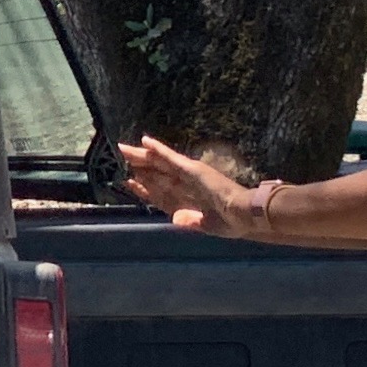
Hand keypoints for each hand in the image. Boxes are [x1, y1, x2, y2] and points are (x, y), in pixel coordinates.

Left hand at [120, 133, 259, 237]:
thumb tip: (176, 219)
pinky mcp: (193, 170)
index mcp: (187, 198)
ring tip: (123, 147)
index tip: (129, 181)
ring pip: (159, 163)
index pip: (160, 191)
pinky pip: (171, 158)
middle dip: (138, 165)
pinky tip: (145, 141)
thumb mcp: (206, 225)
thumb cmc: (232, 222)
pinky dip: (158, 150)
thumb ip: (190, 221)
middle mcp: (186, 183)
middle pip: (156, 172)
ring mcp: (189, 174)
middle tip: (120, 154)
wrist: (246, 215)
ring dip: (142, 155)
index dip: (144, 186)